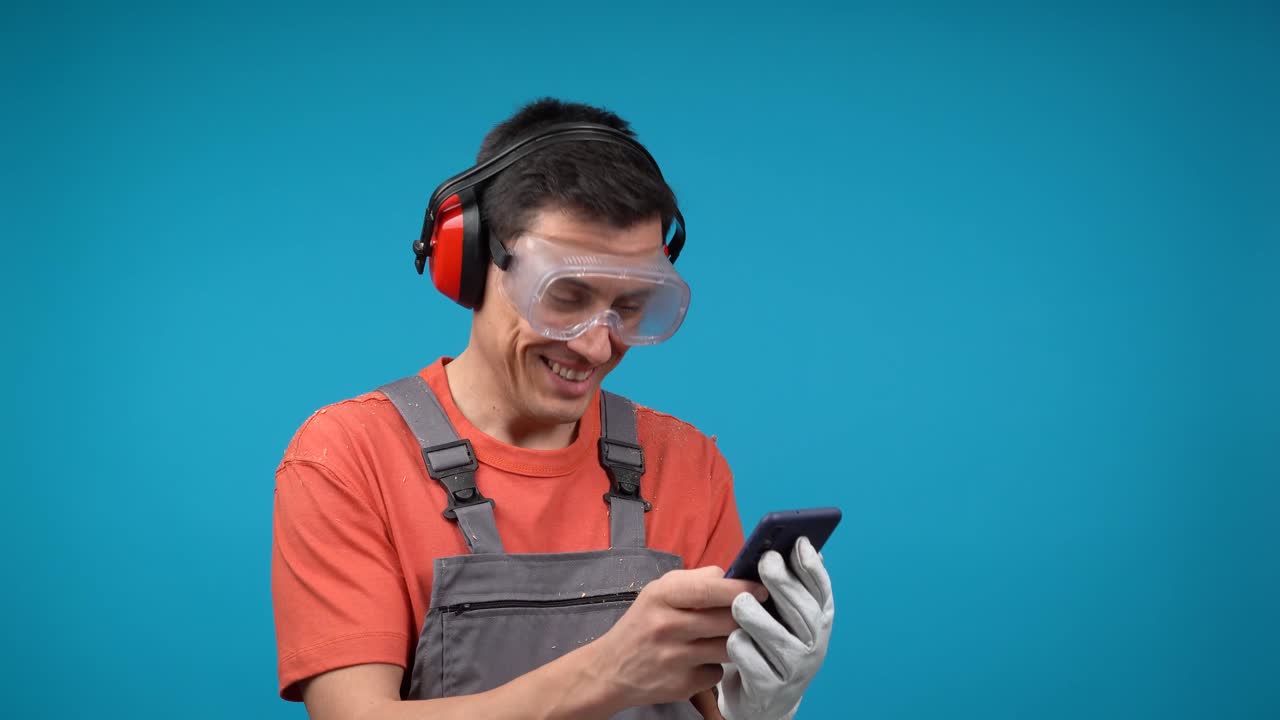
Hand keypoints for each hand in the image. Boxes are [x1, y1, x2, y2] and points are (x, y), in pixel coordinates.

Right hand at [585, 566, 767, 711]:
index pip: (712, 589)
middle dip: (747, 616)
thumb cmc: (642, 623)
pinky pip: (718, 672)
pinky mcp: (682, 686)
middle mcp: (667, 626)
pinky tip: (703, 661)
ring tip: (728, 635)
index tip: (763, 590)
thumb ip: (696, 580)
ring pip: (729, 647)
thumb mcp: (659, 592)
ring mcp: (675, 659)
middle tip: (757, 614)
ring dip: (736, 641)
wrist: (610, 670)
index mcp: (662, 596)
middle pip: (728, 619)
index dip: (743, 589)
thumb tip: (735, 576)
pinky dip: (717, 666)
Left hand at [717, 537, 833, 719]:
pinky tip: (732, 638)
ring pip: (778, 639)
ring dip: (758, 617)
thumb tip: (789, 544)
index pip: (822, 590)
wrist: (762, 697)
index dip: (812, 566)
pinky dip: (742, 648)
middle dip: (785, 583)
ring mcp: (795, 669)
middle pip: (803, 611)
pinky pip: (754, 664)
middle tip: (766, 561)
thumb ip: (784, 585)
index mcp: (818, 619)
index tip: (799, 542)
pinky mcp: (770, 688)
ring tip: (740, 603)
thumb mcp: (781, 613)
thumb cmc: (769, 642)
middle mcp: (814, 644)